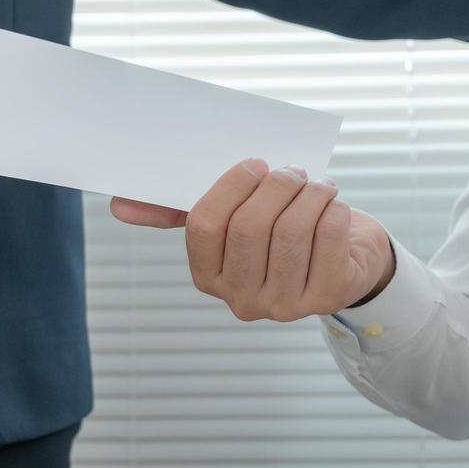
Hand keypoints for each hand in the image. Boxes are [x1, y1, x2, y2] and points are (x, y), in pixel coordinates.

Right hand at [110, 159, 394, 321]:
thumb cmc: (282, 230)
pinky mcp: (329, 296)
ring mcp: (286, 304)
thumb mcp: (233, 219)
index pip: (204, 226)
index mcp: (209, 276)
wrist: (348, 259)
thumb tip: (120, 204)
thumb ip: (181, 209)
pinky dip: (333, 210)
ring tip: (317, 185)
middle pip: (250, 228)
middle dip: (275, 186)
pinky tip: (333, 205)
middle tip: (290, 170)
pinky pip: (329, 239)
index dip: (230, 187)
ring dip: (309, 194)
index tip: (254, 164)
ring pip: (292, 232)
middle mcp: (243, 298)